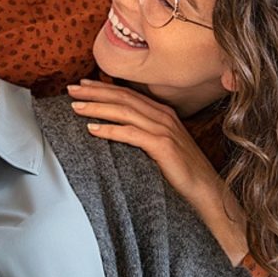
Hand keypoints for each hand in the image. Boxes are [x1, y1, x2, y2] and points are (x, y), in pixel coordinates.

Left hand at [67, 79, 247, 264]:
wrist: (207, 191)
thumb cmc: (182, 172)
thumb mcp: (161, 147)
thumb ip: (143, 134)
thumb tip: (115, 130)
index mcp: (162, 113)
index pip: (127, 94)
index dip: (103, 88)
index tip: (82, 85)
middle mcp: (163, 116)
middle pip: (122, 97)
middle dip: (94, 92)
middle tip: (71, 90)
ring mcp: (164, 129)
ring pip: (124, 111)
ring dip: (97, 107)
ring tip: (76, 107)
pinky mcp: (163, 146)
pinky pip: (131, 134)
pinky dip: (110, 130)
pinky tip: (92, 130)